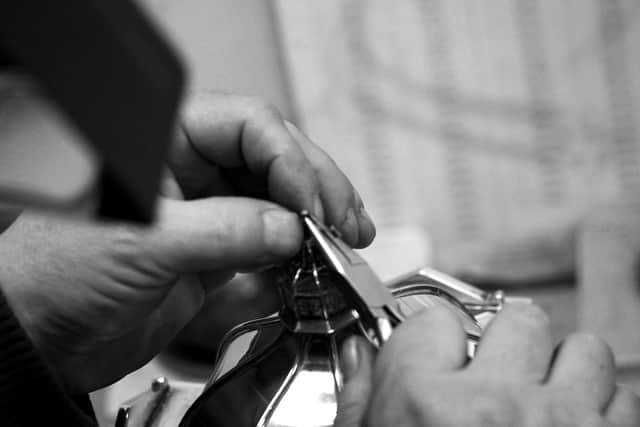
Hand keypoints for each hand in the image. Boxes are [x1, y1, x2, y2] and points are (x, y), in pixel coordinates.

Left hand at [0, 92, 374, 392]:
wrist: (44, 338)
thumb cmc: (60, 275)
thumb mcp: (145, 243)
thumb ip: (224, 231)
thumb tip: (288, 227)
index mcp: (167, 142)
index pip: (248, 125)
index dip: (288, 158)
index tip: (310, 201)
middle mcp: (192, 170)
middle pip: (274, 159)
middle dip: (316, 186)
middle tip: (345, 219)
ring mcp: (209, 211)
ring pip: (278, 200)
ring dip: (317, 217)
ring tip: (349, 235)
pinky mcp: (216, 252)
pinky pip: (269, 241)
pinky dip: (297, 251)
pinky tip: (316, 260)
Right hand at [336, 304, 639, 426]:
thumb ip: (360, 400)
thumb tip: (360, 354)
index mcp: (423, 403)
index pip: (430, 317)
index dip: (428, 336)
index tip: (432, 350)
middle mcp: (494, 407)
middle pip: (513, 319)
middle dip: (502, 343)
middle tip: (492, 373)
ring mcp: (558, 425)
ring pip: (581, 349)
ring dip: (562, 370)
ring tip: (540, 399)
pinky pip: (622, 396)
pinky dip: (600, 406)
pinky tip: (571, 424)